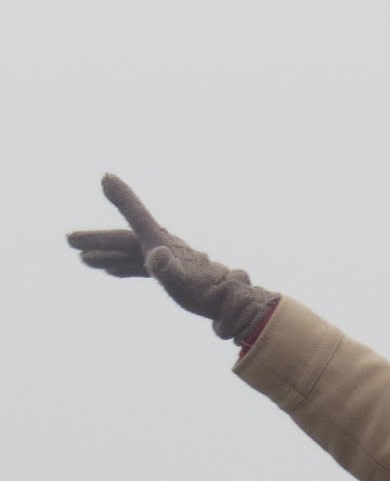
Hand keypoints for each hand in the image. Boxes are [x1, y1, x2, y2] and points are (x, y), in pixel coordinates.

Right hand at [67, 174, 276, 341]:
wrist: (229, 303)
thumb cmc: (205, 292)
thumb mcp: (183, 279)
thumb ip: (166, 266)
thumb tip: (154, 256)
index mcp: (160, 242)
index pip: (132, 221)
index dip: (121, 198)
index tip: (105, 177)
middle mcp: (162, 247)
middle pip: (124, 241)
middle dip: (97, 242)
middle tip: (68, 241)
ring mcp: (167, 261)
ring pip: (131, 255)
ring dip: (107, 256)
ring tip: (84, 261)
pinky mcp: (172, 275)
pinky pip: (142, 268)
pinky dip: (125, 267)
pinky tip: (114, 273)